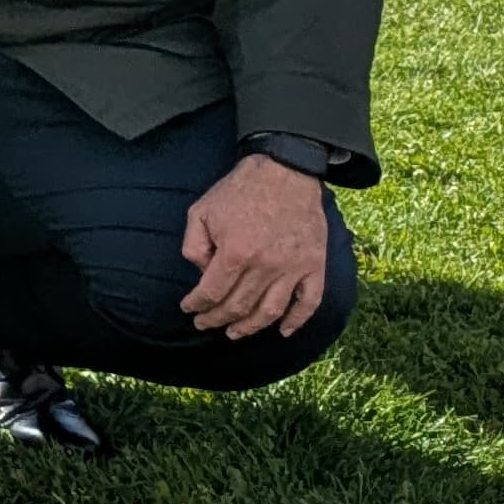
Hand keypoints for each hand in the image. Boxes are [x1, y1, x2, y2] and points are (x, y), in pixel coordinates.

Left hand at [180, 153, 333, 341]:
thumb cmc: (239, 190)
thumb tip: (201, 274)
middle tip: (205, 324)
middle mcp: (265, 266)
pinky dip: (297, 321)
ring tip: (235, 333)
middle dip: (217, 320)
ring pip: (271, 312)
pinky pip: (309, 302)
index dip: (197, 305)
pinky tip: (284, 331)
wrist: (284, 171)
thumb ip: (193, 246)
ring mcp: (293, 268)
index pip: (212, 292)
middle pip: (239, 307)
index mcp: (235, 252)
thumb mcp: (201, 211)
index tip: (189, 309)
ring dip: (251, 327)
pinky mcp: (314, 265)